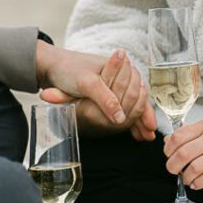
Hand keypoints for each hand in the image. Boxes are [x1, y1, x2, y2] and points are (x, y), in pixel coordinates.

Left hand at [41, 49, 156, 140]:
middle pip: (136, 99)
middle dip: (144, 117)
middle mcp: (116, 75)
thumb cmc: (67, 70)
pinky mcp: (103, 92)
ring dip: (138, 120)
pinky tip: (133, 131)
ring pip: (130, 104)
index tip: (150, 126)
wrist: (51, 65)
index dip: (143, 110)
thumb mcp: (86, 83)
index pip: (136, 92)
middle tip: (152, 133)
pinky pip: (120, 105)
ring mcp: (111, 84)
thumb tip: (120, 119)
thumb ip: (104, 99)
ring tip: (147, 136)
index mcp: (116, 67)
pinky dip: (126, 118)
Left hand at [164, 118, 202, 188]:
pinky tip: (196, 184)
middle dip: (173, 165)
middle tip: (173, 170)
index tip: (168, 155)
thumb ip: (190, 134)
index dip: (168, 148)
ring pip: (195, 167)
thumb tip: (168, 141)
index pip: (179, 136)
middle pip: (184, 153)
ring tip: (186, 178)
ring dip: (186, 176)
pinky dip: (199, 183)